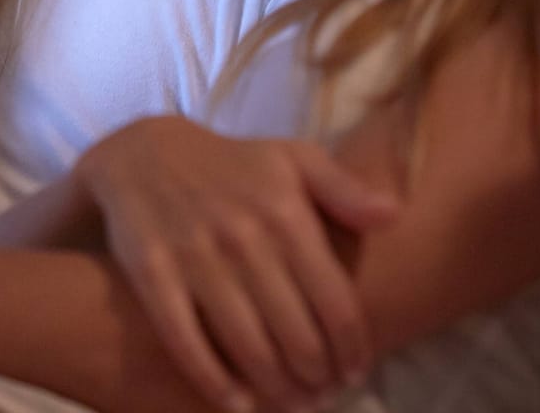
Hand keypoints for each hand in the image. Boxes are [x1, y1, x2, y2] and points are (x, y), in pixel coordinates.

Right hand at [74, 116, 398, 412]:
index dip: (351, 348)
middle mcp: (244, 237)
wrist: (143, 153)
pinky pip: (187, 342)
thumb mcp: (292, 159)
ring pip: (248, 346)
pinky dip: (215, 382)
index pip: (335, 301)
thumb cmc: (234, 165)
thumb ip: (344, 190)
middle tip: (324, 394)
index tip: (356, 371)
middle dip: (317, 376)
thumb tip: (395, 215)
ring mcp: (195, 257)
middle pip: (296, 334)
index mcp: (285, 213)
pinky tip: (238, 404)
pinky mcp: (152, 274)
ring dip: (277, 388)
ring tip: (292, 404)